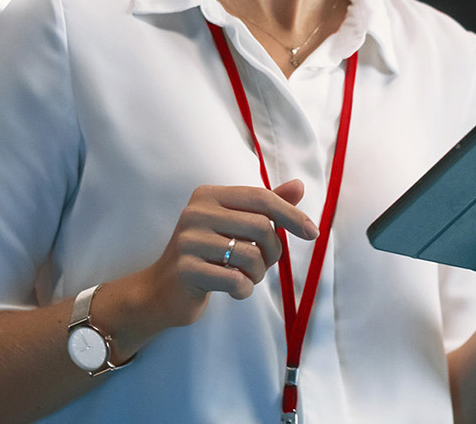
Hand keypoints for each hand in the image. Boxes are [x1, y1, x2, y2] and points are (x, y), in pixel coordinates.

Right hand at [140, 179, 317, 328]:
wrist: (163, 290)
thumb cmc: (207, 255)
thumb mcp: (234, 226)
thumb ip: (265, 206)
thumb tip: (299, 185)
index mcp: (208, 195)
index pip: (261, 197)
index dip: (291, 214)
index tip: (312, 233)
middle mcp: (195, 212)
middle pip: (261, 226)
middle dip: (273, 251)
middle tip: (264, 264)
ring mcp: (188, 241)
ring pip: (251, 255)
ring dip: (258, 274)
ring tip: (246, 277)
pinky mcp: (186, 270)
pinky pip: (236, 281)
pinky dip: (244, 290)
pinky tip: (234, 289)